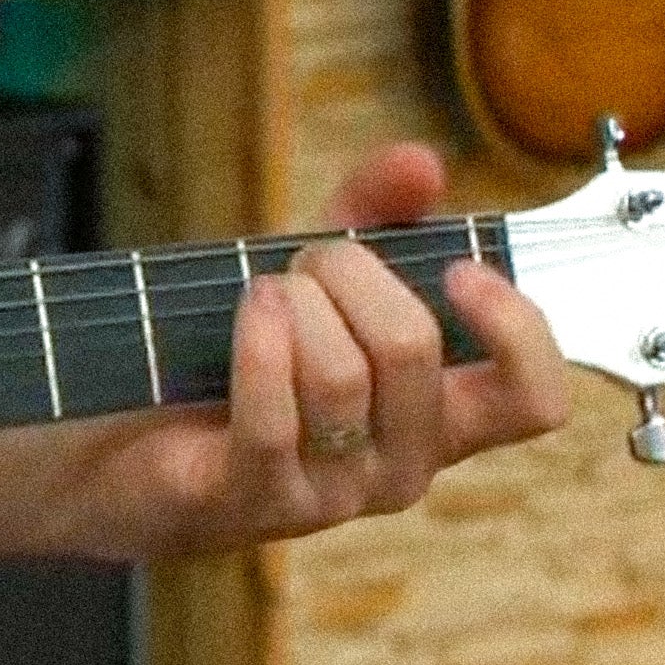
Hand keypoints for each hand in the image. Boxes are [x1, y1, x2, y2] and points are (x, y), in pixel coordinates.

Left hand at [61, 143, 572, 559]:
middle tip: (307, 262)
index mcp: (441, 415)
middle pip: (414, 348)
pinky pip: (275, 415)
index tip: (460, 267)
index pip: (533, 398)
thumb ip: (375, 216)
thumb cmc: (245, 357)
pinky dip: (258, 343)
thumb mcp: (317, 276)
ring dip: (293, 303)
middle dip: (350, 271)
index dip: (516, 327)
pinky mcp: (258, 501)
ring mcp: (335, 493)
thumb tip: (422, 163)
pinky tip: (248, 308)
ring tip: (262, 291)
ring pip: (341, 373)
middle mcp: (404, 464)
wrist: (131, 443)